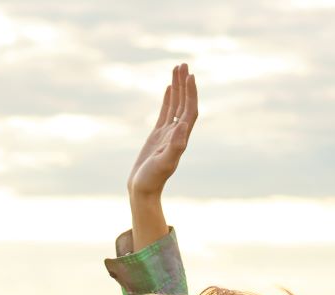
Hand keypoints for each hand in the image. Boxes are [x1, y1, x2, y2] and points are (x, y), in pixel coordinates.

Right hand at [127, 64, 195, 249]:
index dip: (191, 93)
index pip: (190, 110)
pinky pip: (165, 113)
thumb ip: (175, 146)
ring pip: (175, 105)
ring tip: (177, 68)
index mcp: (181, 137)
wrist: (143, 190)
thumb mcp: (164, 163)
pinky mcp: (158, 136)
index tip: (190, 76)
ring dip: (178, 87)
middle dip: (185, 84)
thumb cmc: (153, 179)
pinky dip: (168, 99)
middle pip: (184, 103)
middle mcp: (178, 133)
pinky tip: (168, 88)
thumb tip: (184, 126)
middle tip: (183, 64)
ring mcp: (168, 134)